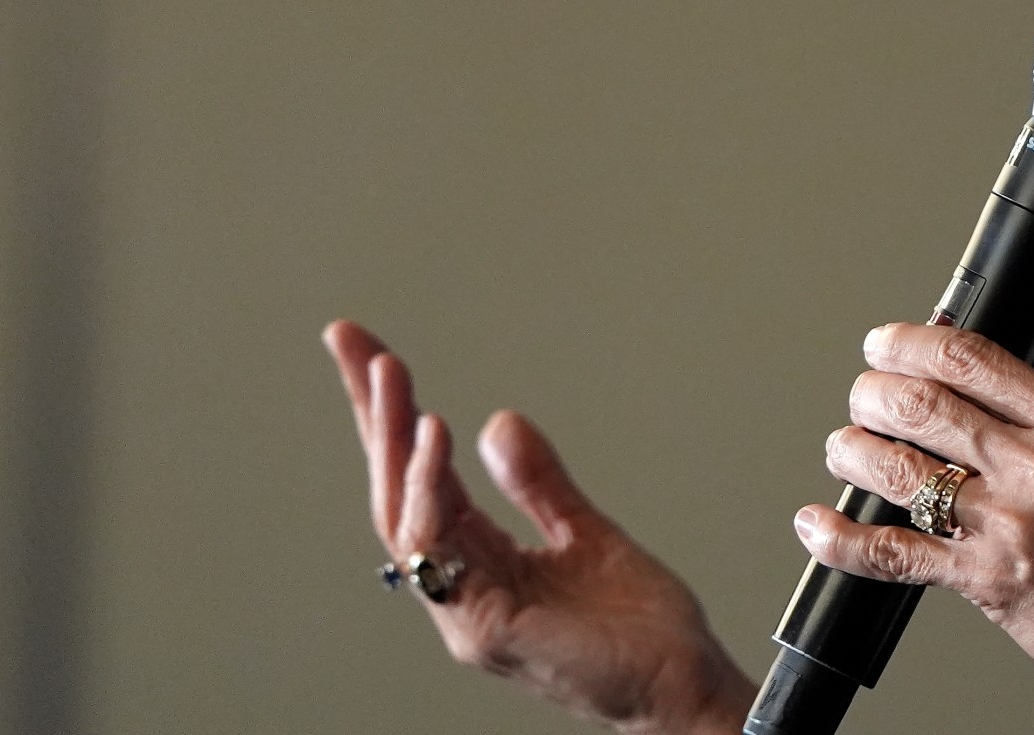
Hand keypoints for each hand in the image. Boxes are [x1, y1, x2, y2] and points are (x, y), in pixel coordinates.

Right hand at [323, 320, 753, 734]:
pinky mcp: (485, 626)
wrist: (680, 689)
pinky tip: (436, 438)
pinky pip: (440, 553)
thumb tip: (497, 421)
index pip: (420, 476)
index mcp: (479, 559)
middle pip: (395, 488)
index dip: (392, 415)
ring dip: (396, 442)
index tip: (367, 351)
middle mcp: (459, 585)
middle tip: (353, 344)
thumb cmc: (638, 631)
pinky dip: (433, 492)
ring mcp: (465, 609)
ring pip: (405, 516)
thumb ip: (540, 483)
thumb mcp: (587, 532)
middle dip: (371, 414)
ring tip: (391, 376)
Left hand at [799, 324, 1033, 734]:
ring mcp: (1008, 525)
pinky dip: (840, 539)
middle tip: (863, 395)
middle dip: (873, 392)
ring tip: (844, 450)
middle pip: (922, 404)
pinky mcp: (987, 585)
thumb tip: (997, 404)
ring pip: (895, 469)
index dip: (911, 343)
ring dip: (852, 452)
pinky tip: (817, 527)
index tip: (887, 344)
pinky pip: (890, 555)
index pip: (972, 358)